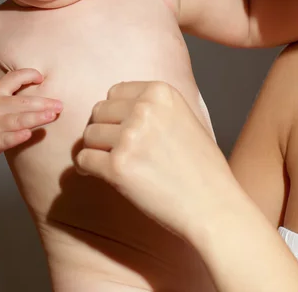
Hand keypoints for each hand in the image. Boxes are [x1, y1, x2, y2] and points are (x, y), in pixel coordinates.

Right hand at [0, 69, 61, 158]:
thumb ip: (8, 87)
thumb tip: (36, 79)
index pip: (14, 78)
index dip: (29, 75)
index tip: (42, 78)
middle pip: (23, 102)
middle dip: (43, 103)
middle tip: (60, 105)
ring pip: (18, 120)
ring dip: (36, 118)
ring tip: (51, 116)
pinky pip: (5, 139)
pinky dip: (16, 137)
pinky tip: (27, 135)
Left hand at [75, 81, 236, 239]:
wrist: (214, 206)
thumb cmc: (201, 167)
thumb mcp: (183, 117)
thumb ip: (151, 107)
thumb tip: (113, 106)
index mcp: (160, 92)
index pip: (114, 92)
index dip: (115, 112)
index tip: (121, 128)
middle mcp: (144, 110)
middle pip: (98, 111)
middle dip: (103, 129)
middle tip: (115, 148)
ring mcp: (130, 138)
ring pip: (88, 135)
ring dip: (95, 149)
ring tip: (113, 163)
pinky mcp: (118, 168)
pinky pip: (83, 160)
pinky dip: (87, 169)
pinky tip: (99, 175)